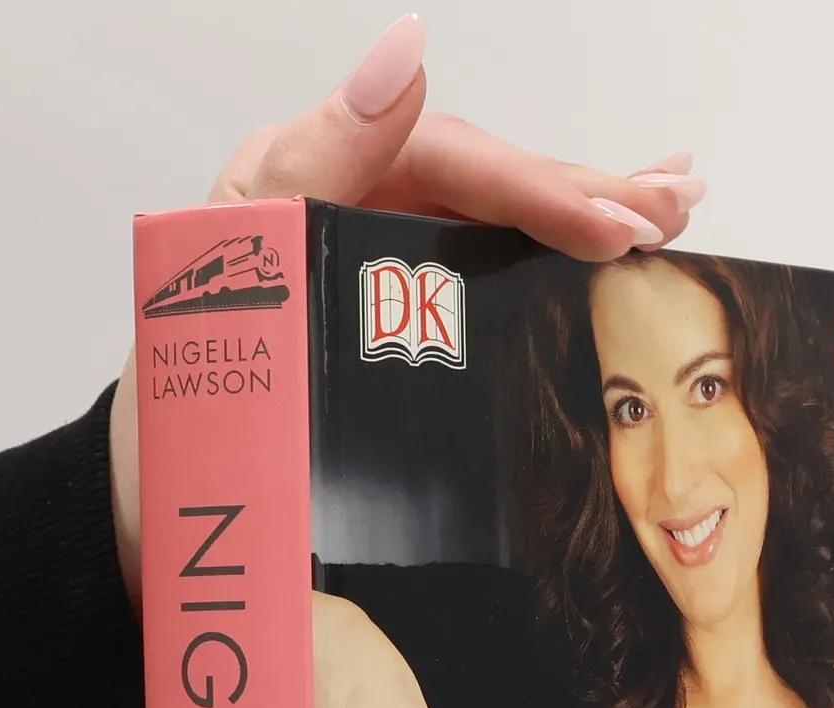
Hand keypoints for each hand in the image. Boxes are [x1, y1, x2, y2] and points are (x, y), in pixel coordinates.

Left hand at [108, 13, 702, 600]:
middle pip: (483, 181)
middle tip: (674, 207)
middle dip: (585, 190)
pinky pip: (478, 268)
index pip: (444, 163)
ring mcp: (364, 263)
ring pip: (493, 220)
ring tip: (674, 206)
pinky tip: (611, 242)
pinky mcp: (384, 319)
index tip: (612, 228)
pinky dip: (548, 255)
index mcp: (301, 186)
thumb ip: (306, 166)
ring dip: (588, 209)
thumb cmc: (180, 416)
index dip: (536, 190)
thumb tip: (400, 61)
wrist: (159, 520)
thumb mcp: (222, 280)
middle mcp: (338, 211)